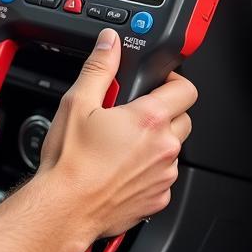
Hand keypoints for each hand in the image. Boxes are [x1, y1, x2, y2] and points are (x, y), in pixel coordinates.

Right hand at [37, 27, 195, 245]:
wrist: (65, 207)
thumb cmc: (69, 161)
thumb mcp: (77, 102)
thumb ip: (99, 68)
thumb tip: (109, 43)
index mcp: (148, 119)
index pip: (185, 89)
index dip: (172, 81)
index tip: (157, 83)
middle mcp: (164, 147)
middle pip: (182, 118)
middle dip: (161, 112)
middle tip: (130, 115)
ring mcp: (164, 175)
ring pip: (171, 149)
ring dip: (154, 142)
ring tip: (119, 145)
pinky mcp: (159, 198)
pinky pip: (161, 176)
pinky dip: (146, 170)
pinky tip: (118, 168)